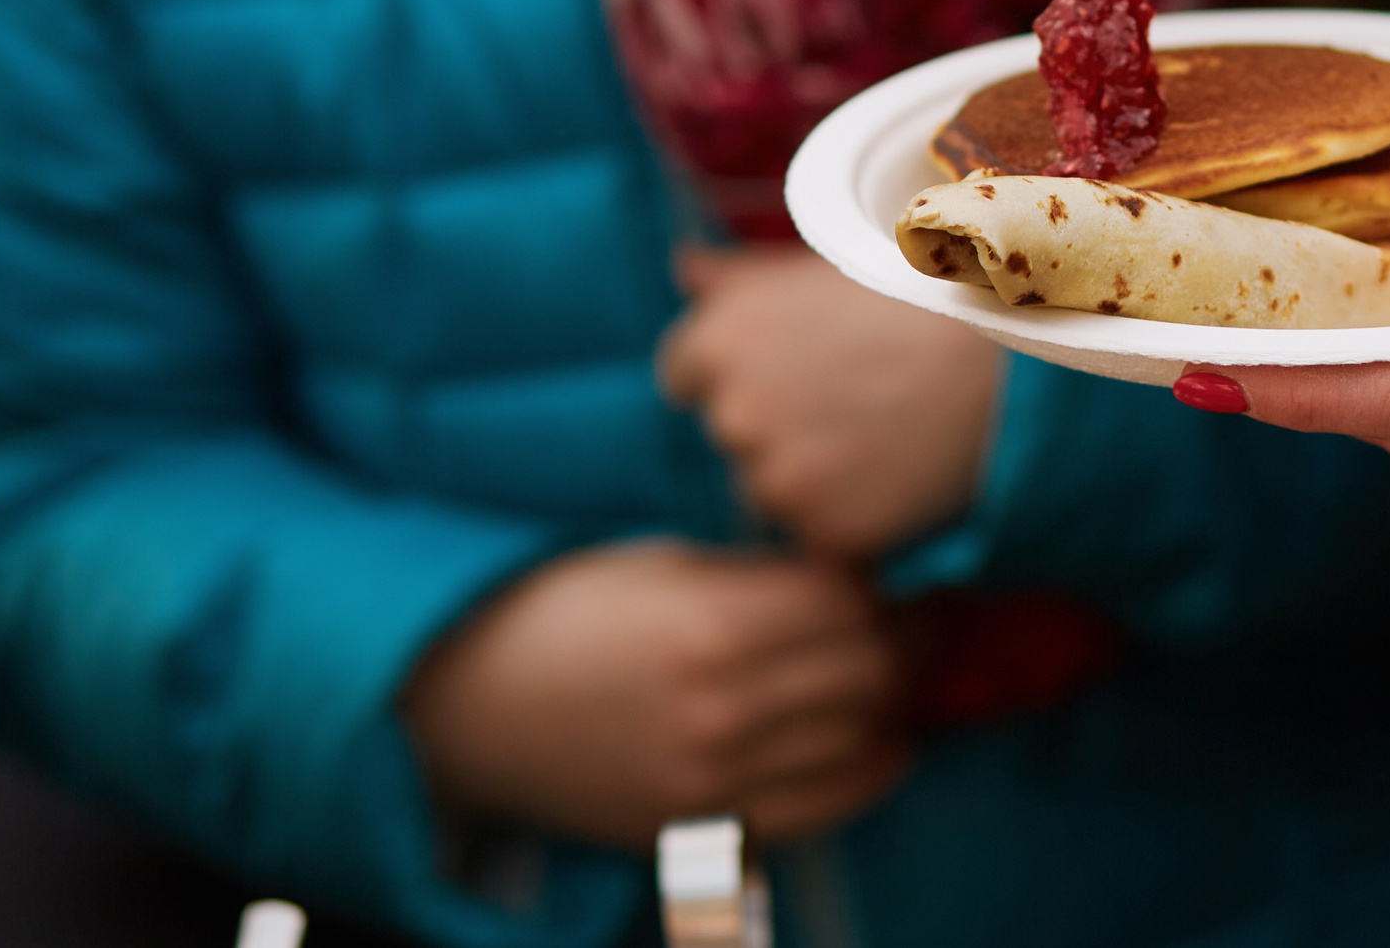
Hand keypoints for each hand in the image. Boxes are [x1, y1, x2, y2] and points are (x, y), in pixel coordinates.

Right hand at [403, 542, 907, 849]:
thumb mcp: (660, 564)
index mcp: (708, 624)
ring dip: (894, 698)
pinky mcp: (705, 826)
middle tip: (917, 614)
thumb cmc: (565, 612)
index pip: (849, 599)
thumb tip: (858, 568)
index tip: (888, 569)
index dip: (882, 579)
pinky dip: (870, 769)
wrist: (472, 704)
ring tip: (901, 668)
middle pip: (868, 667)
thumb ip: (759, 572)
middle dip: (906, 635)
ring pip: (860, 735)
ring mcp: (715, 778)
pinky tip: (884, 739)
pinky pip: (823, 806)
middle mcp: (721, 708)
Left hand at [661, 247, 1002, 558]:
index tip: (800, 366)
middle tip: (858, 399)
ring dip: (816, 479)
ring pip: (777, 493)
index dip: (743, 372)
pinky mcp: (826, 535)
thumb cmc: (920, 295)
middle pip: (733, 438)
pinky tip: (905, 475)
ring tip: (888, 434)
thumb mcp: (822, 266)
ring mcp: (777, 481)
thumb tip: (683, 269)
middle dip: (778, 427)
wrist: (1009, 356)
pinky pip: (828, 538)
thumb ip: (739, 280)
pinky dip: (859, 520)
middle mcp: (731, 415)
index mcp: (716, 341)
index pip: (685, 376)